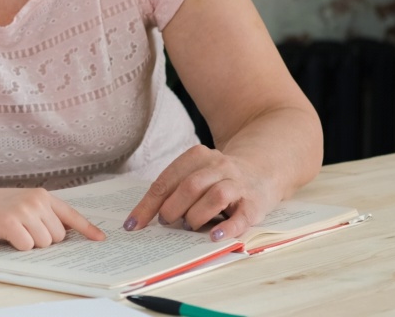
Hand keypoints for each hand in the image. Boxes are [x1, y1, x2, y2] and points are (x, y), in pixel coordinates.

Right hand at [0, 188, 106, 249]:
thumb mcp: (24, 203)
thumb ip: (45, 213)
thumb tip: (67, 232)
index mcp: (42, 195)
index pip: (71, 214)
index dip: (87, 229)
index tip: (101, 239)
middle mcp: (36, 200)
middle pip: (58, 236)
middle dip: (44, 239)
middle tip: (25, 230)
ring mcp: (24, 210)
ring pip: (44, 243)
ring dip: (31, 244)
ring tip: (15, 231)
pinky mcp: (10, 223)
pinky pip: (27, 246)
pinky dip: (18, 246)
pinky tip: (7, 235)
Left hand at [123, 144, 275, 241]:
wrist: (262, 171)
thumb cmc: (217, 179)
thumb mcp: (195, 174)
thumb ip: (174, 190)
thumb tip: (143, 219)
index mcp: (198, 156)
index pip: (167, 181)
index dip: (148, 205)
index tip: (133, 225)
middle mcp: (219, 166)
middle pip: (190, 186)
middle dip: (172, 208)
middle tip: (166, 223)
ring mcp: (238, 184)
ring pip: (215, 196)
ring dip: (196, 215)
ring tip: (189, 226)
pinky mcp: (254, 204)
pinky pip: (240, 217)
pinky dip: (227, 228)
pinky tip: (214, 237)